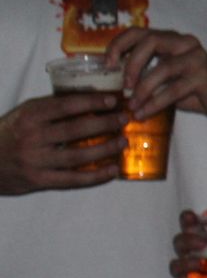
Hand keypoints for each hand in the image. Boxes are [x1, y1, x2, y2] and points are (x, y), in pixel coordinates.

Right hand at [0, 93, 123, 193]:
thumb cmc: (11, 133)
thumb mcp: (25, 114)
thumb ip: (52, 107)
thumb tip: (92, 96)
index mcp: (29, 116)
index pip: (65, 106)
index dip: (91, 102)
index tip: (113, 100)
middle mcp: (32, 137)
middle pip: (75, 130)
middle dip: (105, 123)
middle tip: (125, 119)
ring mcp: (35, 161)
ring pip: (77, 155)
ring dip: (105, 149)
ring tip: (123, 142)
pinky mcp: (39, 180)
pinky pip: (73, 179)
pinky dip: (96, 176)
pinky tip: (112, 171)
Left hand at [106, 27, 206, 123]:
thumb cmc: (190, 90)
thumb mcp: (164, 78)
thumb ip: (144, 72)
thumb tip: (110, 79)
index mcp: (172, 39)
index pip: (140, 31)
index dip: (119, 44)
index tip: (107, 64)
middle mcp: (185, 42)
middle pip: (150, 41)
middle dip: (131, 64)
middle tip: (123, 85)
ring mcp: (197, 58)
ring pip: (163, 67)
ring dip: (143, 88)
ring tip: (132, 105)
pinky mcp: (205, 76)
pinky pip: (174, 89)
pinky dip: (155, 102)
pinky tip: (144, 113)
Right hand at [169, 210, 206, 277]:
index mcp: (202, 243)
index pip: (189, 226)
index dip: (187, 220)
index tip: (191, 216)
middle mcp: (190, 256)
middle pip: (179, 243)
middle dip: (188, 240)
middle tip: (204, 243)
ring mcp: (185, 274)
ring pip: (175, 266)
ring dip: (185, 263)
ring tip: (198, 264)